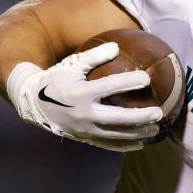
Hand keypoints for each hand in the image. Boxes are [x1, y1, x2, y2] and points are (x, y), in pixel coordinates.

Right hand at [7, 42, 162, 151]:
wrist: (34, 104)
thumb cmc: (57, 79)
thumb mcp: (72, 64)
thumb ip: (94, 56)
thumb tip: (116, 46)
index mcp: (80, 92)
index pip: (109, 87)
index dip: (129, 82)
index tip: (147, 78)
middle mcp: (82, 113)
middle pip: (117, 117)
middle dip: (140, 117)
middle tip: (158, 112)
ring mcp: (83, 129)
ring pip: (115, 134)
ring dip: (137, 133)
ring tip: (155, 130)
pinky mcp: (84, 138)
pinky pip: (107, 144)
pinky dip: (124, 145)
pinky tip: (140, 144)